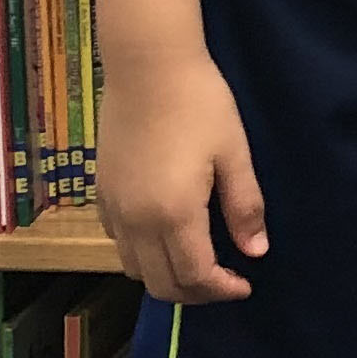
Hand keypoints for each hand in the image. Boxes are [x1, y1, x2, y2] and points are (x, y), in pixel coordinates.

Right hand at [100, 54, 267, 302]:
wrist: (148, 64)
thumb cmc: (199, 103)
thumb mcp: (234, 153)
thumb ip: (244, 207)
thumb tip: (255, 251)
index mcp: (174, 214)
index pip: (196, 277)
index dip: (222, 290)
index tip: (244, 284)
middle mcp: (137, 221)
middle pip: (161, 284)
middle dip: (196, 293)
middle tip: (224, 280)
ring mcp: (114, 208)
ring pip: (134, 268)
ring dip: (166, 276)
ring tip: (195, 260)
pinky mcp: (101, 193)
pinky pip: (118, 242)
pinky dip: (142, 254)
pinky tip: (164, 234)